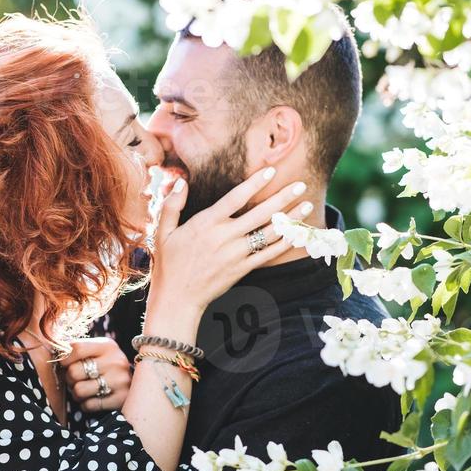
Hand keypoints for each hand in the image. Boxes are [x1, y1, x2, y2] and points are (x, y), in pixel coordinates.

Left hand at [61, 337, 132, 412]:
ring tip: (84, 389)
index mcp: (107, 346)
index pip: (75, 348)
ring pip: (79, 390)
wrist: (139, 385)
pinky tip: (93, 398)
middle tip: (76, 379)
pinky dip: (86, 404)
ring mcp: (120, 381)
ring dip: (77, 393)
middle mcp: (116, 361)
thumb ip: (77, 349)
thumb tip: (53, 350)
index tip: (64, 363)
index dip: (63, 358)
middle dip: (69, 378)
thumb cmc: (108, 367)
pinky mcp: (120, 399)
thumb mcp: (98, 351)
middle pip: (74, 371)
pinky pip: (89, 405)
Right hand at [149, 169, 311, 317]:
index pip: (235, 198)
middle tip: (300, 184)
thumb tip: (182, 183)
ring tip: (306, 205)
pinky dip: (284, 243)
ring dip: (290, 218)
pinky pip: (268, 254)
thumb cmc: (169, 264)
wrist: (178, 298)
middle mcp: (224, 237)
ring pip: (269, 233)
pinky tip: (297, 233)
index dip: (254, 183)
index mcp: (206, 223)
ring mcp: (235, 254)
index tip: (271, 171)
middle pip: (259, 213)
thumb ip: (172, 205)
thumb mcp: (163, 232)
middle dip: (282, 197)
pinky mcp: (242, 269)